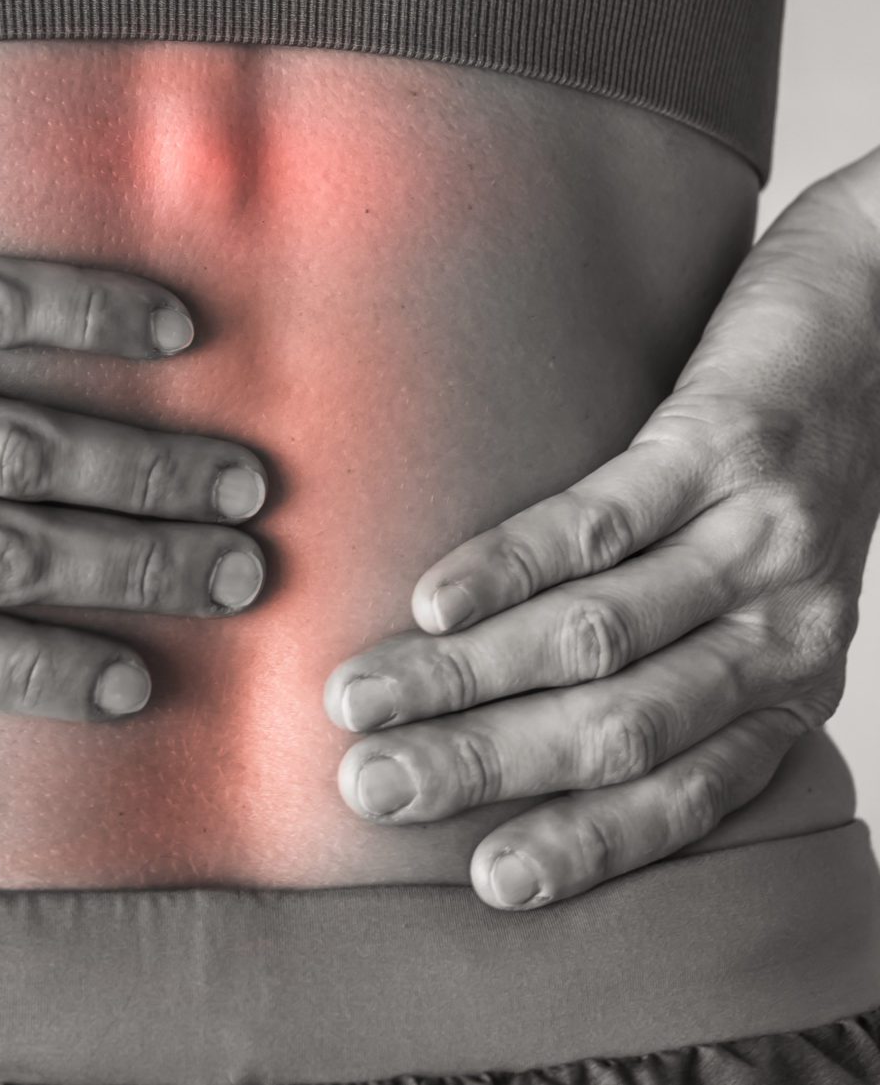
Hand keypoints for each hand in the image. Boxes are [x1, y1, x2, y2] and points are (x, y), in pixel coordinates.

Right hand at [322, 158, 879, 908]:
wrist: (875, 304)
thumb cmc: (781, 456)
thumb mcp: (751, 585)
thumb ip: (669, 662)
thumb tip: (513, 740)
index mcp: (788, 682)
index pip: (683, 794)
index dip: (584, 842)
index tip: (487, 884)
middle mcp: (786, 626)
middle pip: (619, 727)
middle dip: (484, 767)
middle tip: (371, 785)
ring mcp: (756, 535)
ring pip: (594, 637)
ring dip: (461, 679)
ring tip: (359, 696)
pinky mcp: (720, 443)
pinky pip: (600, 523)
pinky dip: (504, 570)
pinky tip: (428, 600)